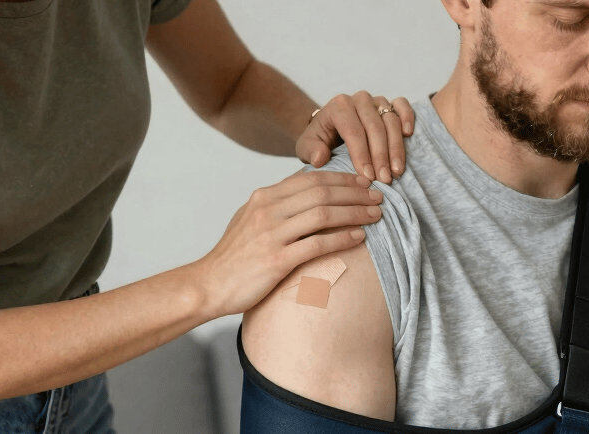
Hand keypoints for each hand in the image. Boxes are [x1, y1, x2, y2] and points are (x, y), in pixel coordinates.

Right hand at [196, 170, 383, 316]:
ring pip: (323, 213)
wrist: (209, 284)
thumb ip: (278, 204)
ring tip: (375, 215)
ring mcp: (271, 234)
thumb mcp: (251, 218)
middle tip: (379, 196)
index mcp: (264, 196)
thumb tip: (307, 190)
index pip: (312, 179)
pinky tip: (359, 237)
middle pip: (322, 192)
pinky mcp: (276, 260)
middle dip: (355, 192)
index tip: (364, 182)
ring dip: (354, 212)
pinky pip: (317, 244)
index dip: (343, 178)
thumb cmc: (235, 255)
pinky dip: (341, 238)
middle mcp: (268, 210)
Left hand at [296, 91, 415, 183]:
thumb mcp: (306, 147)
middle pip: (374, 127)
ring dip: (396, 147)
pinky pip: (402, 105)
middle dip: (381, 156)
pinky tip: (408, 135)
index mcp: (338, 106)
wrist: (329, 129)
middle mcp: (358, 99)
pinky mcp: (389, 103)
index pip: (353, 130)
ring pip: (390, 120)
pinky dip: (408, 117)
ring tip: (397, 171)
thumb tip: (320, 158)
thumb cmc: (320, 140)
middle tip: (384, 180)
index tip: (367, 177)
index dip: (361, 155)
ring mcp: (375, 100)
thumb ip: (310, 151)